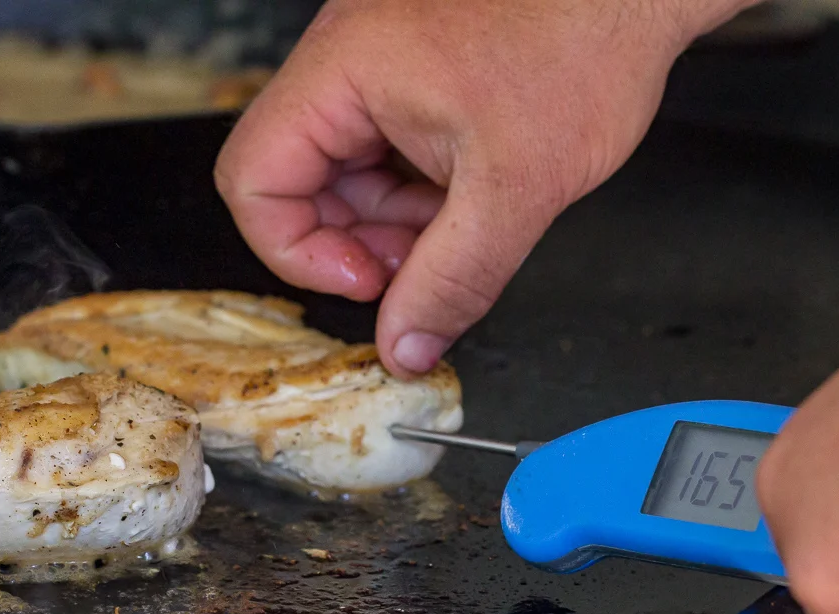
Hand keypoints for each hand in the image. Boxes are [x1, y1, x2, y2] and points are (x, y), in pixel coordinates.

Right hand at [214, 0, 757, 376]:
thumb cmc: (585, 41)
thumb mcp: (516, 188)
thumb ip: (453, 280)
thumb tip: (405, 347)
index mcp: (343, 69)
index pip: (253, 180)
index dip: (298, 252)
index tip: (368, 282)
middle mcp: (343, 60)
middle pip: (295, 183)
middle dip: (357, 243)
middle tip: (421, 266)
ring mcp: (373, 66)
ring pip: (343, 177)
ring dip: (392, 224)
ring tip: (460, 226)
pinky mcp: (406, 77)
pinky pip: (381, 155)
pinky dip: (415, 194)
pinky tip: (467, 199)